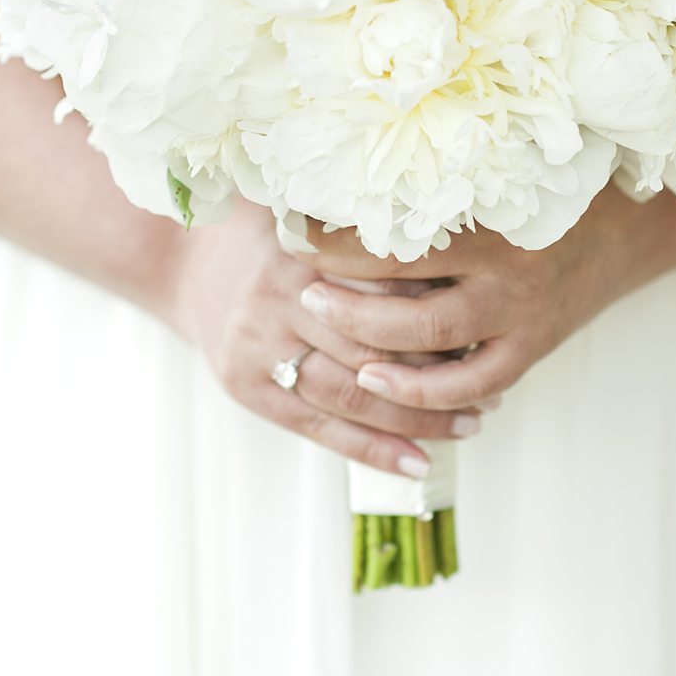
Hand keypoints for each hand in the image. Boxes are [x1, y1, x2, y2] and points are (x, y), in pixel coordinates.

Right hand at [163, 198, 489, 475]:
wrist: (184, 262)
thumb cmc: (270, 235)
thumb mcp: (312, 213)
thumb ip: (368, 228)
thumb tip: (455, 232)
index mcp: (305, 250)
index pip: (385, 287)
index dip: (438, 311)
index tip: (488, 328)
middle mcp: (280, 299)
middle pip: (371, 346)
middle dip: (437, 372)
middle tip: (492, 387)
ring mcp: (260, 347)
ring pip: (350, 394)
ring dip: (415, 418)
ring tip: (471, 426)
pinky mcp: (249, 387)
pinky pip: (319, 428)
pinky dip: (372, 449)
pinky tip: (417, 462)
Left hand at [294, 185, 671, 411]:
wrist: (637, 225)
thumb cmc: (561, 182)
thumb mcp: (510, 164)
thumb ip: (448, 167)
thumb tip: (357, 149)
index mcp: (498, 219)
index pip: (402, 234)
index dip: (342, 235)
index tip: (298, 225)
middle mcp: (509, 274)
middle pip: (407, 299)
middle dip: (344, 296)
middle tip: (301, 284)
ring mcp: (521, 318)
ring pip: (430, 345)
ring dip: (369, 341)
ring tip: (324, 325)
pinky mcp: (532, 349)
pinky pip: (471, 384)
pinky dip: (422, 391)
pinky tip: (378, 379)